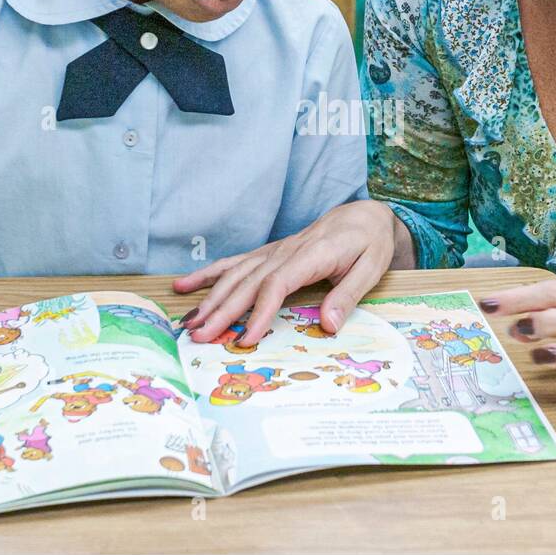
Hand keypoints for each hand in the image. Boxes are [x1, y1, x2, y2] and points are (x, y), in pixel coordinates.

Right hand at [172, 199, 397, 347]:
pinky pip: (235, 262)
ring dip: (210, 298)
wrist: (364, 215)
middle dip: (221, 311)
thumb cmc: (370, 242)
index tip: (245, 339)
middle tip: (199, 337)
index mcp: (312, 254)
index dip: (259, 312)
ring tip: (188, 322)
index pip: (277, 284)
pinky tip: (185, 285)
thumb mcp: (371, 268)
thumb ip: (348, 295)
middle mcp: (287, 250)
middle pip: (247, 282)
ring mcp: (274, 250)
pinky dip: (208, 274)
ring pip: (235, 273)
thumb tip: (329, 325)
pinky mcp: (270, 252)